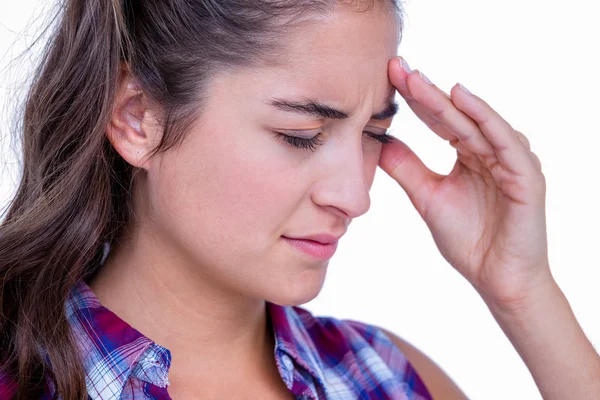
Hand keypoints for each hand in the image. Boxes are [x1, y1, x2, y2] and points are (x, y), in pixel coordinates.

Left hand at [378, 57, 553, 307]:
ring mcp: (510, 161)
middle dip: (425, 91)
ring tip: (419, 80)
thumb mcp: (428, 198)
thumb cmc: (468, 240)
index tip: (387, 79)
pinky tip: (462, 99)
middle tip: (397, 67)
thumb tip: (380, 142)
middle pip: (455, 115)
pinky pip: (505, 141)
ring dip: (449, 100)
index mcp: (468, 154)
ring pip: (477, 123)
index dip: (414, 101)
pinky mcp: (526, 175)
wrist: (495, 278)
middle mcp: (489, 151)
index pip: (439, 121)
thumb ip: (407, 169)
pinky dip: (486, 119)